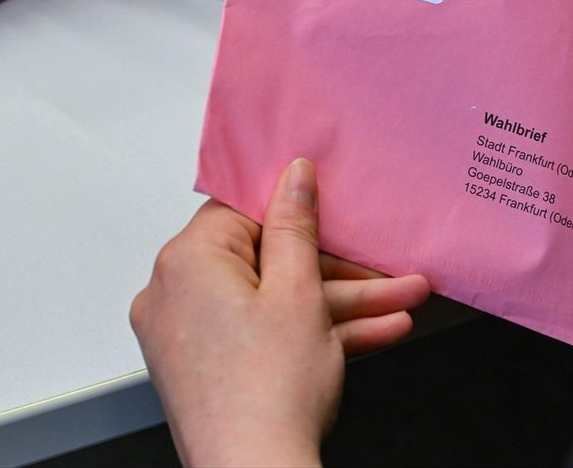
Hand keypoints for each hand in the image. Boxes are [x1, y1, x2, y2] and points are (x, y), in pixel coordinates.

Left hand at [130, 160, 429, 467]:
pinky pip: (262, 335)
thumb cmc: (267, 396)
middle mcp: (173, 295)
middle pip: (266, 261)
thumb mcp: (299, 292)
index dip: (295, 211)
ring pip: (273, 303)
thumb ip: (297, 225)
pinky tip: (373, 333)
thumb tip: (292, 177)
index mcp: (186, 262)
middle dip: (338, 270)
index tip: (333, 211)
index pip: (242, 210)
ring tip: (398, 304)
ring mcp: (188, 337)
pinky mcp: (206, 370)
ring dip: (339, 305)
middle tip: (384, 270)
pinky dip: (310, 335)